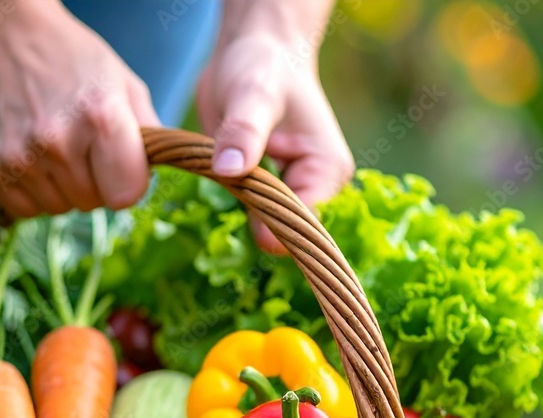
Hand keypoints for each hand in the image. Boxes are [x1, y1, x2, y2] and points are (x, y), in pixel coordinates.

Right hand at [0, 0, 157, 217]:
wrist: (5, 37)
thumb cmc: (74, 61)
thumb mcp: (124, 84)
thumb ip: (148, 135)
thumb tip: (155, 180)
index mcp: (99, 116)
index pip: (126, 195)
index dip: (126, 182)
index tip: (118, 163)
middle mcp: (57, 140)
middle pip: (92, 204)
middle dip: (93, 182)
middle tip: (81, 146)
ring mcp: (19, 157)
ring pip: (59, 209)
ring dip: (61, 187)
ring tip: (54, 147)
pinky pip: (25, 209)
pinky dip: (32, 192)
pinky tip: (31, 157)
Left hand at [197, 3, 353, 251]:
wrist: (251, 56)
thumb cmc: (261, 66)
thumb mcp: (251, 92)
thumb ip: (244, 132)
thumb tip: (230, 170)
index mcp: (327, 171)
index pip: (304, 224)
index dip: (271, 227)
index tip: (239, 207)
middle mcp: (315, 190)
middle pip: (284, 236)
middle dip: (252, 228)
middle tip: (224, 196)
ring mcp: (289, 197)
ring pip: (263, 234)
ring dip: (237, 225)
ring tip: (221, 190)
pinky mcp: (265, 198)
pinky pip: (247, 222)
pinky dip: (229, 217)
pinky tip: (215, 196)